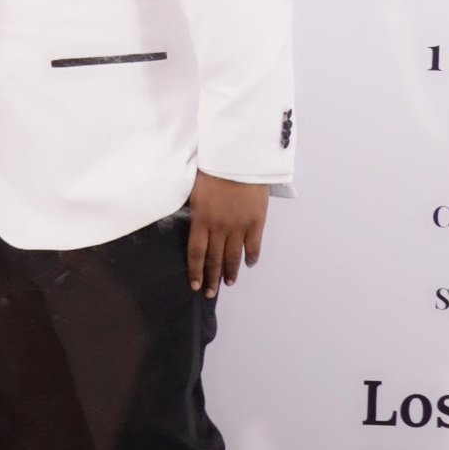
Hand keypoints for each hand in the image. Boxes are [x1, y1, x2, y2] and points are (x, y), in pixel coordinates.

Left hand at [186, 172, 267, 296]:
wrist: (240, 156)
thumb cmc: (213, 167)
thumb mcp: (194, 189)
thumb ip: (194, 210)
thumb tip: (191, 224)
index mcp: (201, 220)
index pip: (196, 253)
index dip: (195, 271)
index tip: (195, 285)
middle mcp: (219, 228)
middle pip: (214, 259)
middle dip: (211, 278)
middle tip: (210, 293)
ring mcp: (239, 226)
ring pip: (234, 256)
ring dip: (230, 271)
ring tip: (228, 283)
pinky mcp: (257, 221)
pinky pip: (254, 245)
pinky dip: (251, 256)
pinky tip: (249, 264)